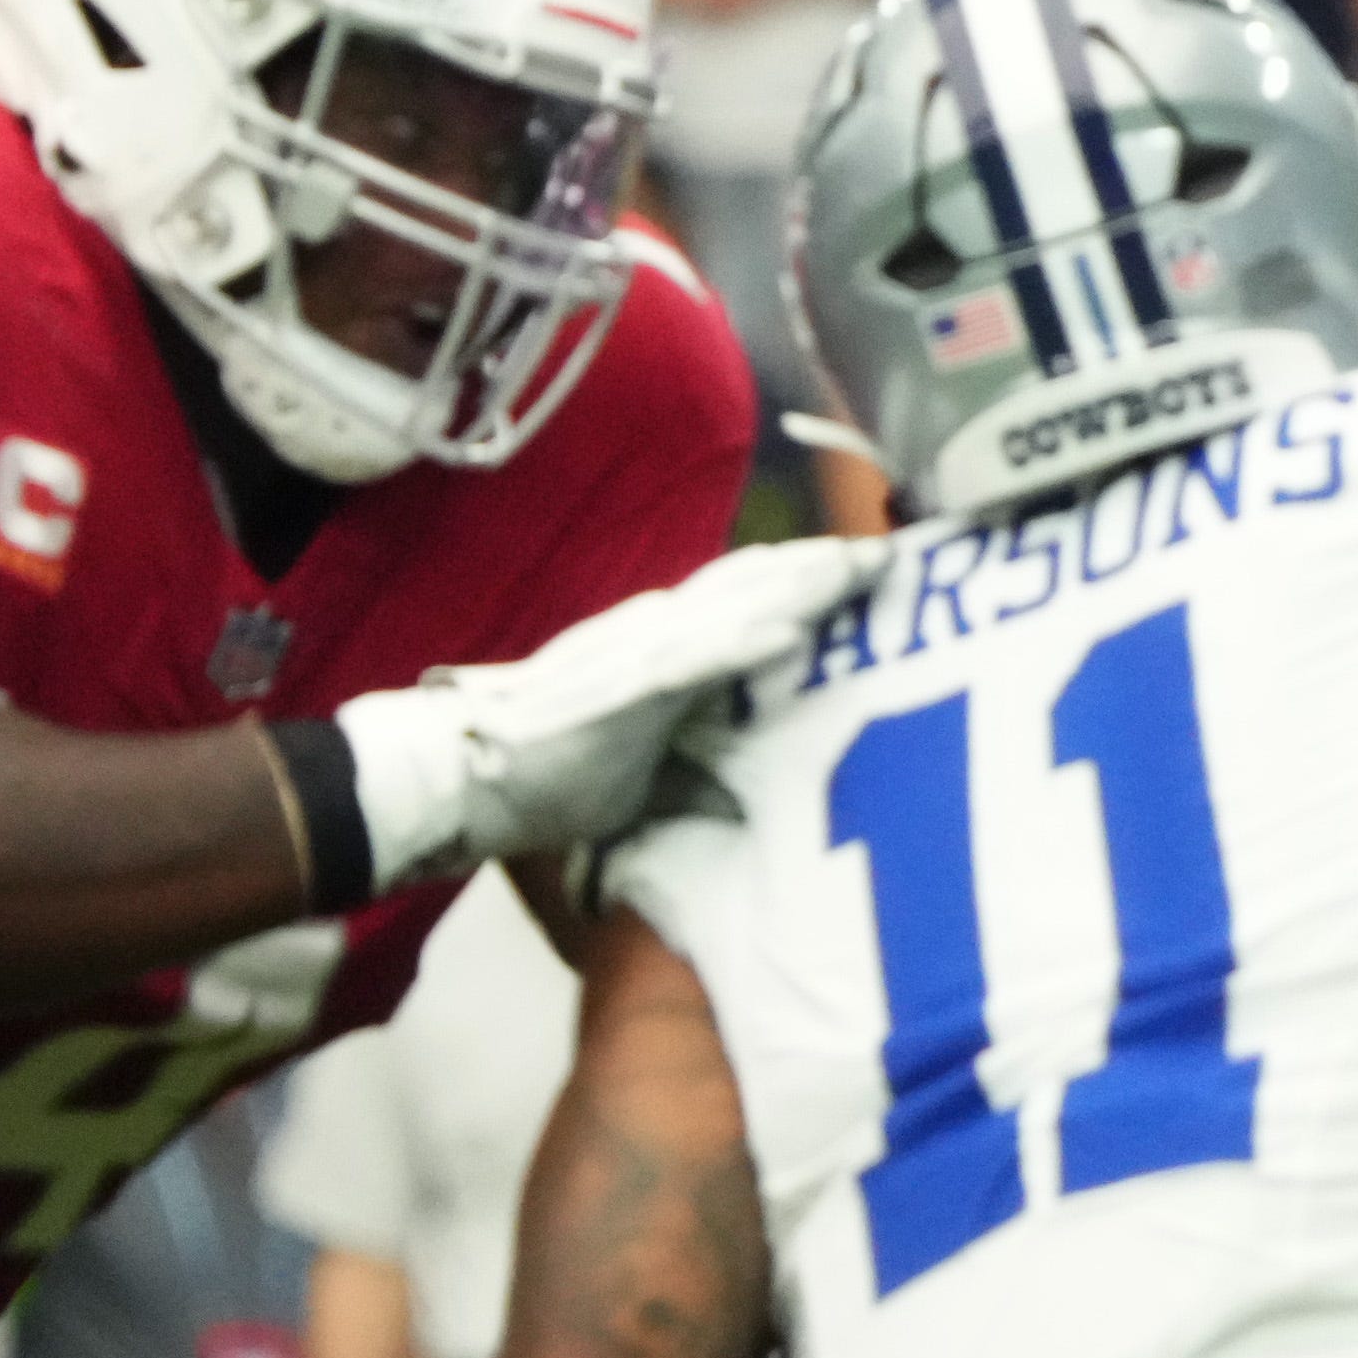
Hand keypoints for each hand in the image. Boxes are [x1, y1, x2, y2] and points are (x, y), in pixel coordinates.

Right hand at [334, 538, 879, 885]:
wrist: (462, 776)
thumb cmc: (543, 779)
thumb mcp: (641, 784)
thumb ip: (694, 782)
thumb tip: (744, 807)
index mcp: (665, 651)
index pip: (751, 603)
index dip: (811, 585)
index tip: (873, 571)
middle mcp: (659, 635)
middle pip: (756, 588)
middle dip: (825, 570)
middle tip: (895, 550)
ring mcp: (642, 653)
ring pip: (737, 605)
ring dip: (802, 586)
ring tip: (865, 565)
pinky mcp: (625, 686)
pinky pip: (697, 657)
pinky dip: (746, 640)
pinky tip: (794, 627)